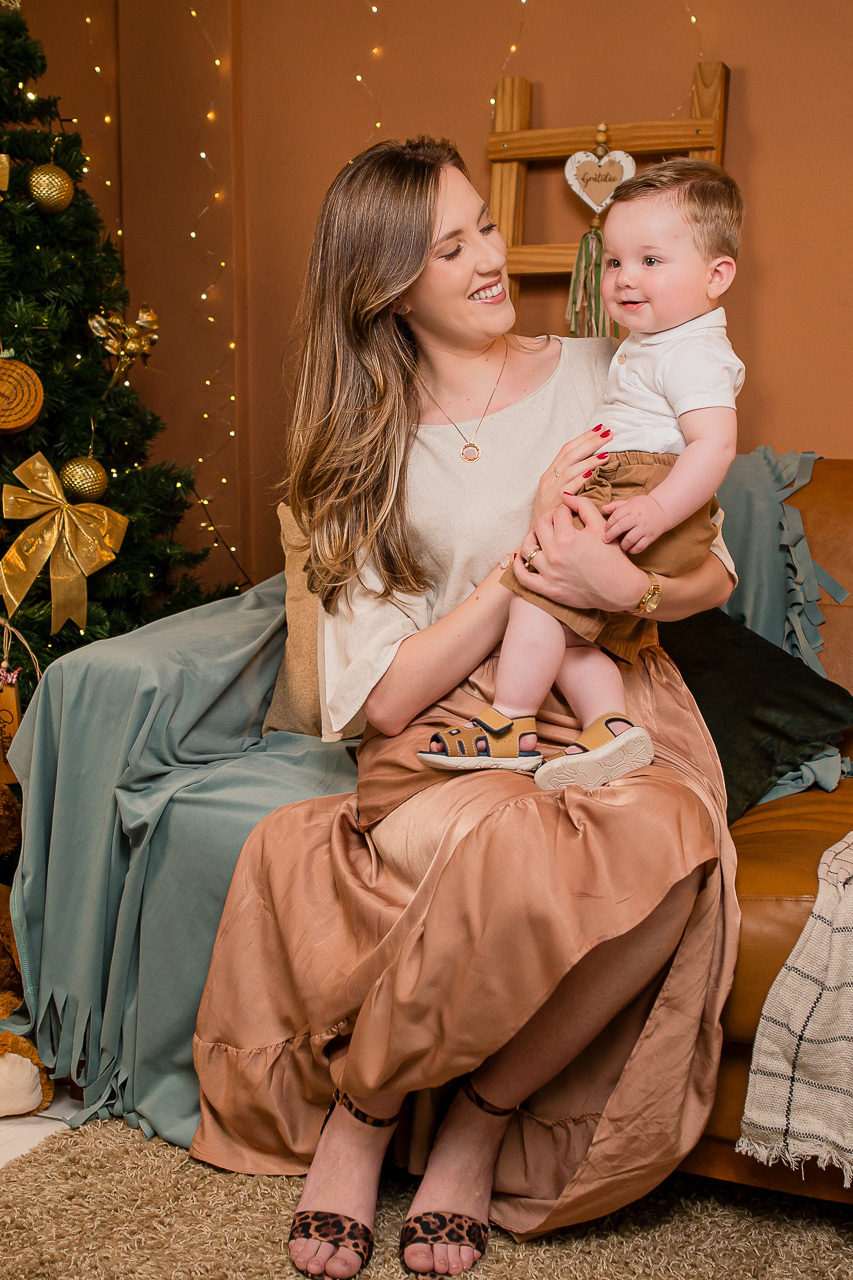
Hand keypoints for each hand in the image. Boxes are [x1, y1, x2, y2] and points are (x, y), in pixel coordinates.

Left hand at [514, 493, 647, 611]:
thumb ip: (583, 506)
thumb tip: (565, 495)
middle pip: (540, 526)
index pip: (558, 513)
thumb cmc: (613, 557)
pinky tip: (521, 558)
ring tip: (540, 535)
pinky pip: (523, 577)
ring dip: (531, 537)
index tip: (569, 513)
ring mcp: (549, 573)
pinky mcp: (548, 589)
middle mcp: (555, 555)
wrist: (620, 589)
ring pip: (528, 548)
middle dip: (548, 518)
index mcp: (568, 538)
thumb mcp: (601, 527)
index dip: (565, 510)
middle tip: (556, 521)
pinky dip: (518, 566)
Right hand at [531, 427, 611, 522]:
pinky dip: (580, 478)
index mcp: (549, 474)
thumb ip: (570, 480)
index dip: (583, 438)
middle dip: (590, 442)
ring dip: (589, 459)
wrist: (536, 536)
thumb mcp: (557, 494)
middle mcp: (548, 479)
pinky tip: (592, 472)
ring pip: (570, 468)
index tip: (600, 429)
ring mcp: (549, 490)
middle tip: (608, 434)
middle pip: (570, 454)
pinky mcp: (553, 503)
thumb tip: (590, 466)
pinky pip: (568, 487)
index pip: (567, 449)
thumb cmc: (551, 515)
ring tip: (606, 453)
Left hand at [601, 493, 669, 554]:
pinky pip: (641, 546)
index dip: (609, 524)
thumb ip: (616, 505)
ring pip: (631, 538)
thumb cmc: (643, 505)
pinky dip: (634, 550)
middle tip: (605, 540)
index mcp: (632, 508)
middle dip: (611, 535)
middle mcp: (638, 518)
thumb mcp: (630, 501)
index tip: (605, 529)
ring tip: (620, 546)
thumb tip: (603, 508)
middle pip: (621, 527)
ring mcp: (645, 527)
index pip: (616, 516)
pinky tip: (629, 549)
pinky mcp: (651, 536)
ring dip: (622, 544)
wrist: (663, 509)